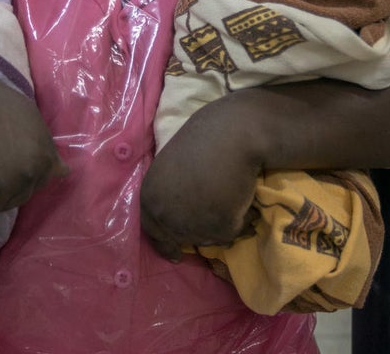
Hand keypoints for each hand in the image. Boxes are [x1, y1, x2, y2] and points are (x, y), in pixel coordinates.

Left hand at [140, 98, 261, 261]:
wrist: (233, 133)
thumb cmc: (204, 140)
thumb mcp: (171, 167)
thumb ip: (169, 193)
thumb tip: (177, 214)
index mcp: (149, 198)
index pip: (153, 231)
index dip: (165, 244)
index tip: (176, 254)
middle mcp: (165, 216)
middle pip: (184, 238)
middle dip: (199, 232)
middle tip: (215, 213)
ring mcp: (191, 224)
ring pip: (211, 238)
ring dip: (221, 223)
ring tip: (228, 194)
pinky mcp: (219, 227)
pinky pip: (233, 231)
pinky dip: (240, 218)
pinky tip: (240, 195)